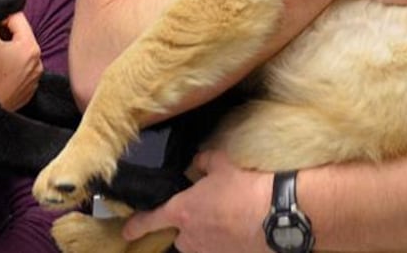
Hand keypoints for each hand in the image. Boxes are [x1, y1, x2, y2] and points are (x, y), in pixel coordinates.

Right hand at [0, 12, 41, 110]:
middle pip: (18, 35)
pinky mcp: (26, 92)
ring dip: (5, 51)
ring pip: (18, 53)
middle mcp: (38, 61)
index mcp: (31, 46)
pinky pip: (18, 71)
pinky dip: (8, 68)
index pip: (16, 17)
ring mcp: (33, 78)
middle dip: (2, 34)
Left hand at [123, 150, 269, 252]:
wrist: (279, 215)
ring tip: (225, 220)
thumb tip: (197, 164)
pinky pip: (221, 249)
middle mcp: (192, 237)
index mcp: (182, 212)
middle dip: (187, 227)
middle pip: (179, 237)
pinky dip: (226, 241)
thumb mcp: (221, 163)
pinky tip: (240, 228)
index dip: (137, 226)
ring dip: (206, 235)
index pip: (151, 220)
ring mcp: (212, 251)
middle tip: (204, 212)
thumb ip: (203, 162)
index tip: (127, 231)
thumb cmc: (246, 187)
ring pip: (200, 245)